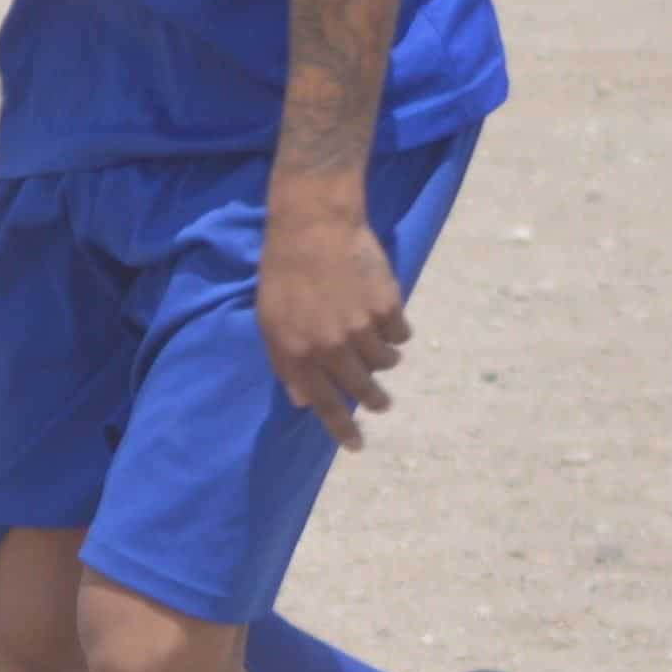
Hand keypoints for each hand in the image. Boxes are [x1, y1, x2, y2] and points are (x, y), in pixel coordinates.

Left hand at [259, 189, 410, 449]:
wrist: (314, 226)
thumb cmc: (284, 271)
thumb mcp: (270, 321)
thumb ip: (286, 363)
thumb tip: (302, 400)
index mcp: (298, 353)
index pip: (324, 404)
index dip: (342, 429)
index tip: (357, 446)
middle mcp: (330, 347)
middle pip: (362, 389)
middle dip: (374, 401)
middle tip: (382, 404)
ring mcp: (361, 327)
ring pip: (386, 362)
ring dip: (383, 360)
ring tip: (379, 347)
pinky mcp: (387, 306)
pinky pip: (401, 334)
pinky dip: (396, 330)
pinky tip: (384, 313)